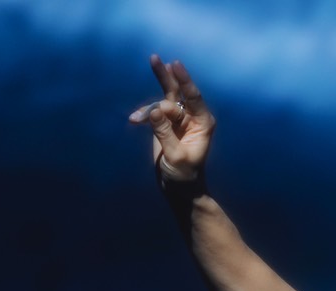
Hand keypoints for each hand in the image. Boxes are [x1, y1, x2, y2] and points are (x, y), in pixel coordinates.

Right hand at [128, 55, 215, 181]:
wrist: (178, 187)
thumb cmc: (184, 175)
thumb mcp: (175, 156)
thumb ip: (164, 133)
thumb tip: (154, 111)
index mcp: (202, 122)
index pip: (193, 97)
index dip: (183, 80)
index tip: (174, 65)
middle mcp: (192, 116)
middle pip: (177, 91)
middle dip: (165, 76)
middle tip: (154, 59)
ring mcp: (178, 118)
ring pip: (162, 99)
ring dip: (147, 108)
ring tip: (135, 119)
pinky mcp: (165, 122)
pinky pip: (152, 111)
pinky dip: (143, 115)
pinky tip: (133, 121)